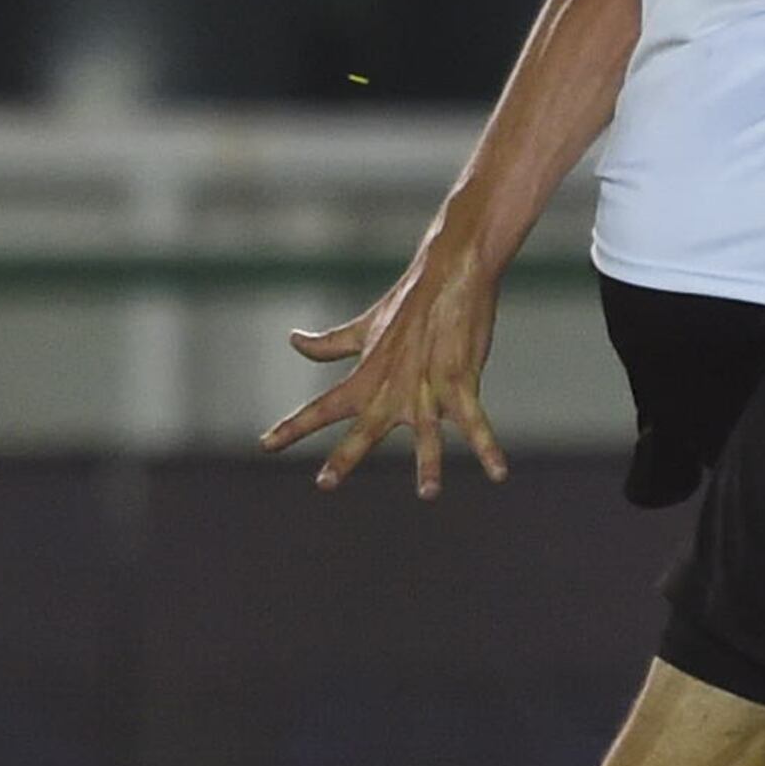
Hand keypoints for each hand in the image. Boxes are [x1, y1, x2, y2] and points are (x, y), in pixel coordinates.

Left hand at [257, 246, 509, 498]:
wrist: (450, 271)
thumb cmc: (409, 302)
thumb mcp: (365, 326)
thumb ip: (330, 344)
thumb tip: (295, 341)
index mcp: (367, 375)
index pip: (323, 406)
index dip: (293, 427)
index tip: (266, 444)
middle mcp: (393, 385)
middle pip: (364, 428)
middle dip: (344, 456)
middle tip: (324, 483)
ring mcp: (428, 385)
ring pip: (426, 433)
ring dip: (429, 464)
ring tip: (429, 494)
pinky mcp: (461, 380)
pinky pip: (476, 422)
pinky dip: (488, 448)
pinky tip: (499, 473)